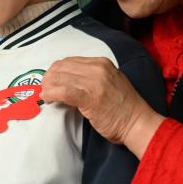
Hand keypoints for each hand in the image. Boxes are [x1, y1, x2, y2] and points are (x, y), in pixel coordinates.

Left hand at [42, 56, 163, 157]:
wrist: (137, 122)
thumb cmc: (123, 108)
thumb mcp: (109, 82)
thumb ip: (91, 78)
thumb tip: (67, 81)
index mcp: (102, 63)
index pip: (69, 61)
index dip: (56, 71)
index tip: (50, 81)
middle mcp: (97, 68)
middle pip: (62, 67)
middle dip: (48, 78)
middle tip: (45, 90)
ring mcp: (94, 82)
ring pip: (60, 78)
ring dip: (47, 87)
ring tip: (46, 96)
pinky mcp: (90, 97)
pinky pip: (63, 91)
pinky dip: (51, 94)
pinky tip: (48, 99)